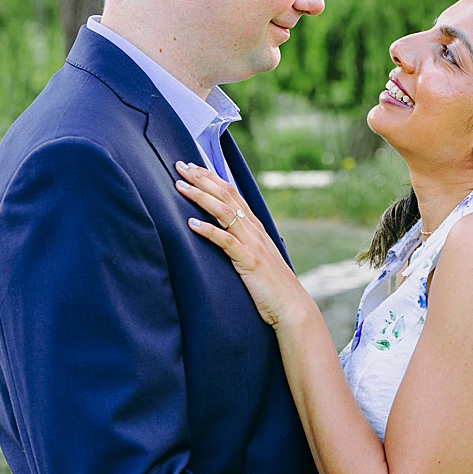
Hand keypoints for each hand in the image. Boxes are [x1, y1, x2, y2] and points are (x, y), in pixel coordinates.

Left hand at [173, 161, 308, 326]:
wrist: (292, 307)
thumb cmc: (270, 285)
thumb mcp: (254, 257)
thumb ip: (240, 242)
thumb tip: (222, 233)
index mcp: (254, 227)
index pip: (231, 193)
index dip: (211, 178)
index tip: (191, 167)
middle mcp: (254, 230)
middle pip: (226, 196)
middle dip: (202, 179)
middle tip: (180, 166)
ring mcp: (252, 244)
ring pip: (224, 212)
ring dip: (201, 197)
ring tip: (180, 187)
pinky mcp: (249, 261)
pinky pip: (226, 242)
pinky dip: (208, 231)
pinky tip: (191, 224)